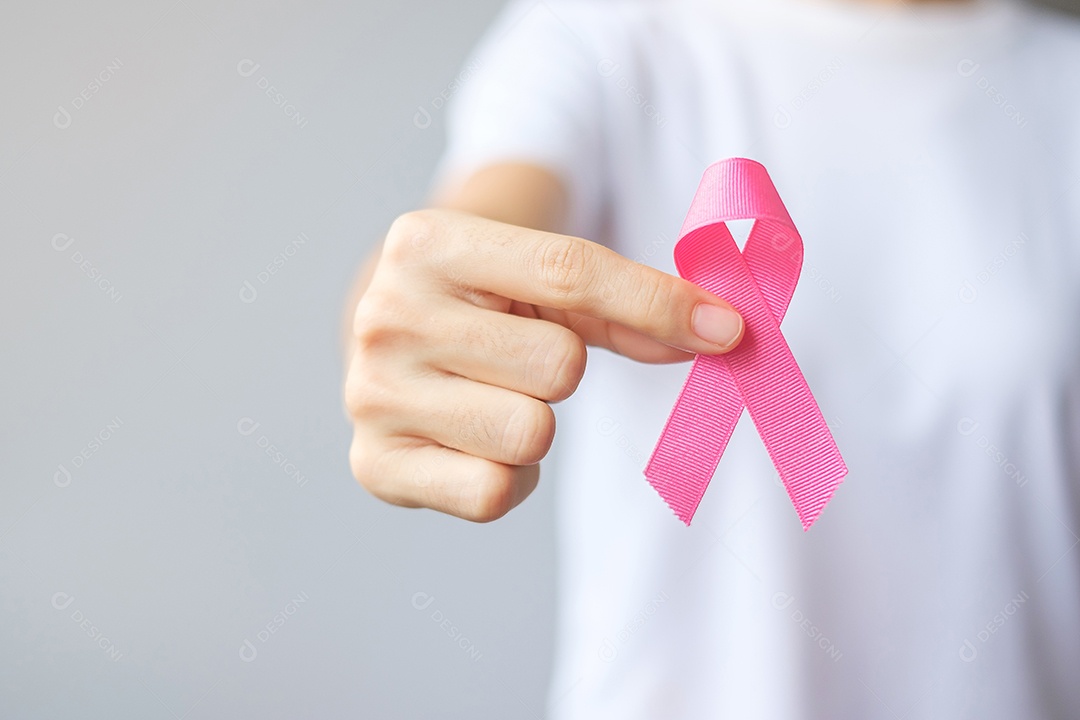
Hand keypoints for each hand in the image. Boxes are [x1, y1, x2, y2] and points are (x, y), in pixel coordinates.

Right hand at [345, 209, 742, 520]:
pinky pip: (496, 493)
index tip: (727, 331)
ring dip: (535, 426)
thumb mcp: (537, 281)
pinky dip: (510, 478)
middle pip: (558, 366)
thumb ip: (627, 305)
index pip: (568, 271)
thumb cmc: (480, 304)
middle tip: (517, 359)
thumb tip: (720, 335)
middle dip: (561, 370)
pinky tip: (477, 443)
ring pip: (531, 434)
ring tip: (492, 398)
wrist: (386, 339)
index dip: (657, 304)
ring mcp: (373, 394)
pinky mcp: (375, 465)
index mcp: (428, 242)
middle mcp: (386, 314)